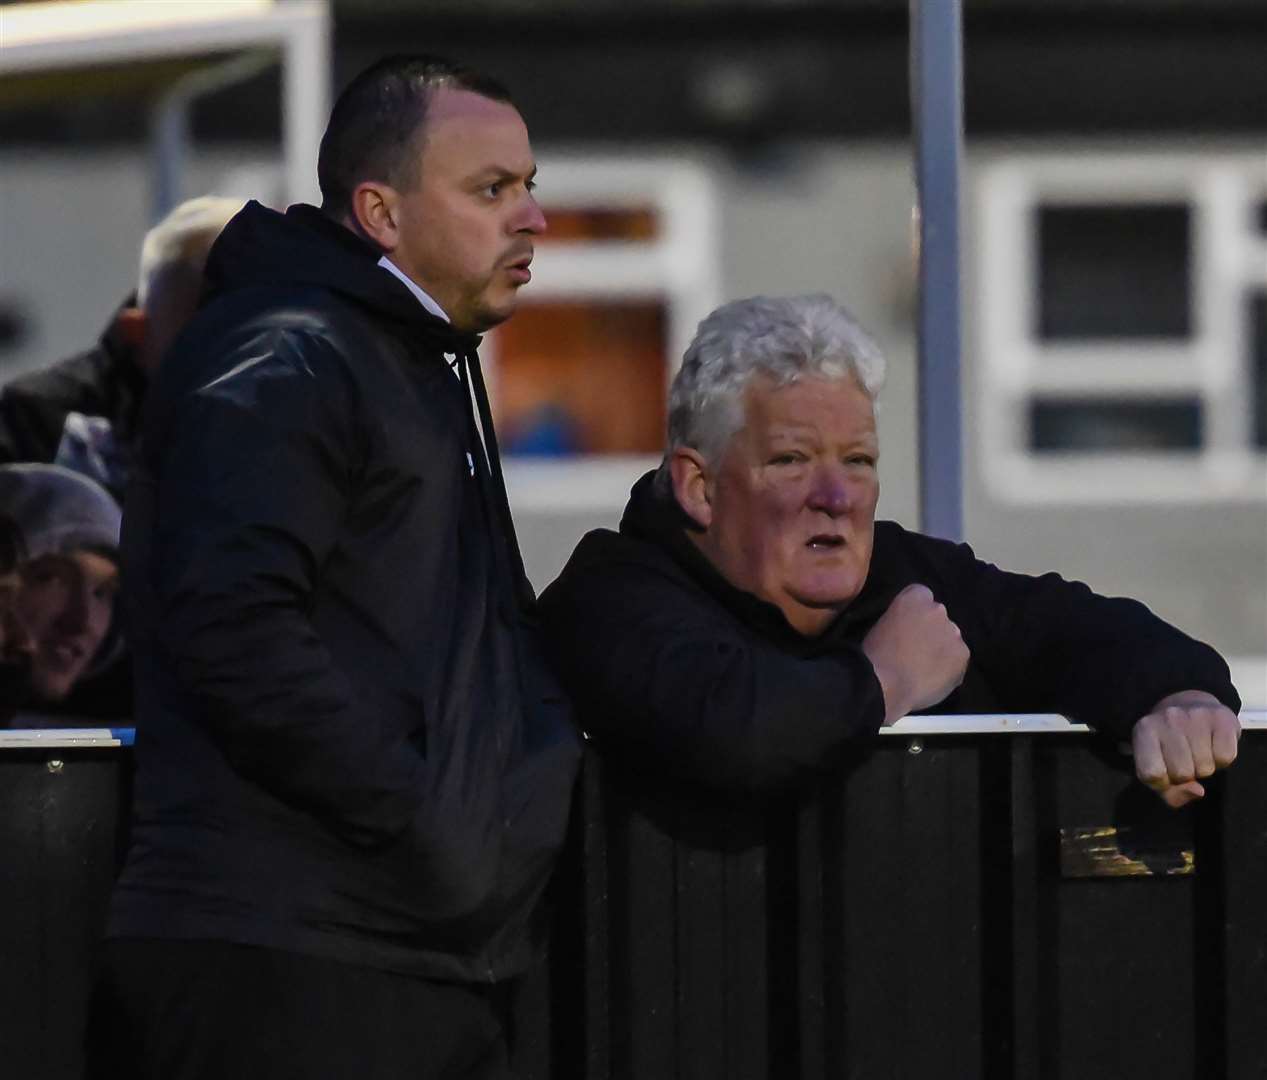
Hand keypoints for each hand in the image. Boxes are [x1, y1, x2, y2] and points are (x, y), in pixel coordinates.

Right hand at [862, 584, 969, 725]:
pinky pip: (958, 659)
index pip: (922, 596)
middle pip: (939, 616)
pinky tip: (933, 678)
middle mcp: (938, 609)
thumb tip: (908, 629)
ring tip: (925, 667)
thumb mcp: (881, 624)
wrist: (885, 684)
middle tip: (917, 649)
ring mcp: (953, 632)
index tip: (907, 628)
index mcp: (914, 597)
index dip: (915, 614)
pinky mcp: (963, 654)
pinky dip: (949, 667)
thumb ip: (901, 618)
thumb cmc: (873, 655)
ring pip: (951, 638)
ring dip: (942, 648)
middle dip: (931, 630)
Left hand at [1131, 690, 1239, 807]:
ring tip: (1199, 751)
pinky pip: (1225, 758)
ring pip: (1205, 768)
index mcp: (1144, 730)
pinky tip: (1214, 745)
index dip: (1162, 783)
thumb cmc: (1169, 745)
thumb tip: (1197, 791)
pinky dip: (1222, 759)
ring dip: (1205, 767)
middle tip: (1186, 759)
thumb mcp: (1157, 766)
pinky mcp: (1222, 717)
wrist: (1191, 705)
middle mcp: (1167, 719)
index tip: (1166, 773)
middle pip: (1182, 773)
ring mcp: (1195, 716)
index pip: (1151, 774)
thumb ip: (1169, 792)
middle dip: (1186, 775)